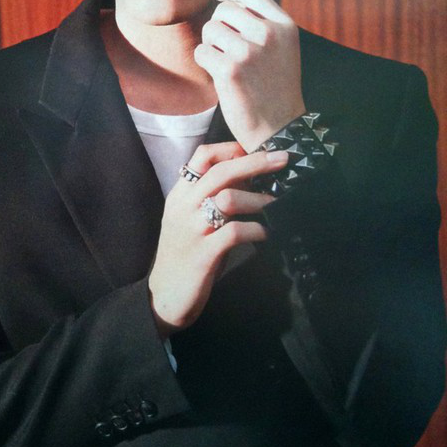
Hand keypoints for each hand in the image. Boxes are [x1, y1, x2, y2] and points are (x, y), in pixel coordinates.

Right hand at [148, 142, 287, 337]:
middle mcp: (183, 206)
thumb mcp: (192, 219)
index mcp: (180, 194)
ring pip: (228, 198)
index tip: (256, 150)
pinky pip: (234, 233)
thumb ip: (212, 196)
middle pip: (220, 171)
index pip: (201, 156)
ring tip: (278, 203)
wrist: (164, 297)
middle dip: (255, 162)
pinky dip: (256, 229)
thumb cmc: (186, 254)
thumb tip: (249, 176)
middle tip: (282, 159)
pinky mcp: (203, 254)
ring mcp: (192, 230)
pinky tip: (266, 232)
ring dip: (258, 199)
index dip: (230, 149)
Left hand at [194, 0, 304, 151]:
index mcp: (284, 26)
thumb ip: (263, 22)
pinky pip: (201, 51)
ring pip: (210, 29)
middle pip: (225, 9)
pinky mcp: (229, 70)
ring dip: (211, 44)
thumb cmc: (275, 86)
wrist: (278, 127)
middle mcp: (268, 35)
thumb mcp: (283, 47)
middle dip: (219, 25)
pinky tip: (218, 74)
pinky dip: (204, 61)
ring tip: (225, 61)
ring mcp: (249, 52)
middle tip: (226, 47)